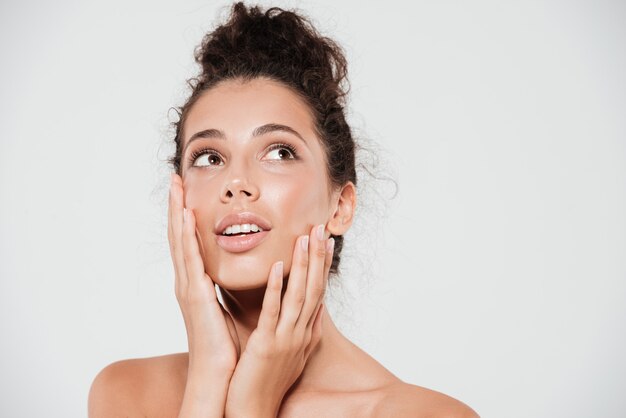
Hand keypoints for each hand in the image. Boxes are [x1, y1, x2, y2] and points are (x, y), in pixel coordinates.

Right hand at [168, 173, 238, 416]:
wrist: (217, 373)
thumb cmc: (223, 343)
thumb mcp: (223, 306)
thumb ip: (223, 286)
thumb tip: (232, 270)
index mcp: (195, 283)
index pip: (188, 242)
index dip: (185, 216)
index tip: (186, 192)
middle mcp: (187, 281)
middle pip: (178, 235)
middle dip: (176, 205)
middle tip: (175, 178)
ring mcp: (188, 287)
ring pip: (180, 242)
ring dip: (177, 212)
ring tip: (177, 186)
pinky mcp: (195, 295)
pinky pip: (191, 259)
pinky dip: (186, 235)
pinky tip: (186, 216)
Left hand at [224, 224, 333, 417]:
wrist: (254, 412)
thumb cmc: (267, 381)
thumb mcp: (291, 352)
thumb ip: (300, 328)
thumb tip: (313, 310)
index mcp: (305, 333)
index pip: (319, 293)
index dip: (324, 266)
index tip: (327, 241)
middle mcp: (301, 333)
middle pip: (314, 288)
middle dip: (318, 257)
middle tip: (322, 227)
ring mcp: (286, 339)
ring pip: (299, 295)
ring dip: (303, 265)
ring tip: (306, 237)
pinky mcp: (267, 346)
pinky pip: (273, 312)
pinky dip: (276, 289)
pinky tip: (277, 267)